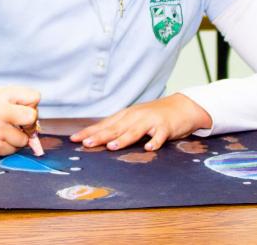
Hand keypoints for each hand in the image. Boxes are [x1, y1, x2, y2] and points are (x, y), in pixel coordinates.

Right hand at [0, 86, 39, 155]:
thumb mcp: (1, 94)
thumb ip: (23, 100)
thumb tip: (38, 125)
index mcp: (1, 95)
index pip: (34, 97)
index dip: (31, 103)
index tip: (20, 106)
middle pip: (32, 117)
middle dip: (30, 122)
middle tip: (20, 122)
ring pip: (25, 138)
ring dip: (19, 137)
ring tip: (5, 130)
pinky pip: (14, 150)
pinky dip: (10, 146)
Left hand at [70, 94, 211, 150]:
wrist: (182, 107)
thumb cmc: (155, 116)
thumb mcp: (135, 120)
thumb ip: (120, 128)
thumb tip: (99, 139)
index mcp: (126, 116)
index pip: (104, 125)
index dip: (89, 132)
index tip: (74, 139)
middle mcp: (136, 117)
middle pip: (115, 128)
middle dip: (100, 136)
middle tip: (86, 144)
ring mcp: (150, 121)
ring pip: (134, 131)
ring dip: (123, 139)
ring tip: (111, 146)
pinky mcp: (166, 127)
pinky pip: (160, 136)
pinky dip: (155, 141)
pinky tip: (149, 148)